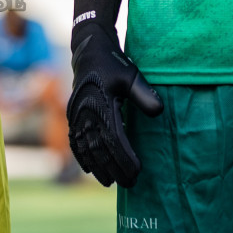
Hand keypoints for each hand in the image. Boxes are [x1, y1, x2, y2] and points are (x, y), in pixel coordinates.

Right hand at [66, 0, 162, 186]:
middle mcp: (86, 112)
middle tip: (128, 184)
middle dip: (113, 168)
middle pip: (99, 148)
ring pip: (86, 147)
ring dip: (97, 166)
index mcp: (101, 104)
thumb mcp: (131, 74)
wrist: (88, 48)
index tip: (137, 172)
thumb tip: (158, 113)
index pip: (114, 139)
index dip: (125, 158)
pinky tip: (88, 168)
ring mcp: (77, 114)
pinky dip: (81, 156)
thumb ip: (144, 93)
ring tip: (109, 182)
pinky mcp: (73, 114)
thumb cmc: (112, 62)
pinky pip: (75, 140)